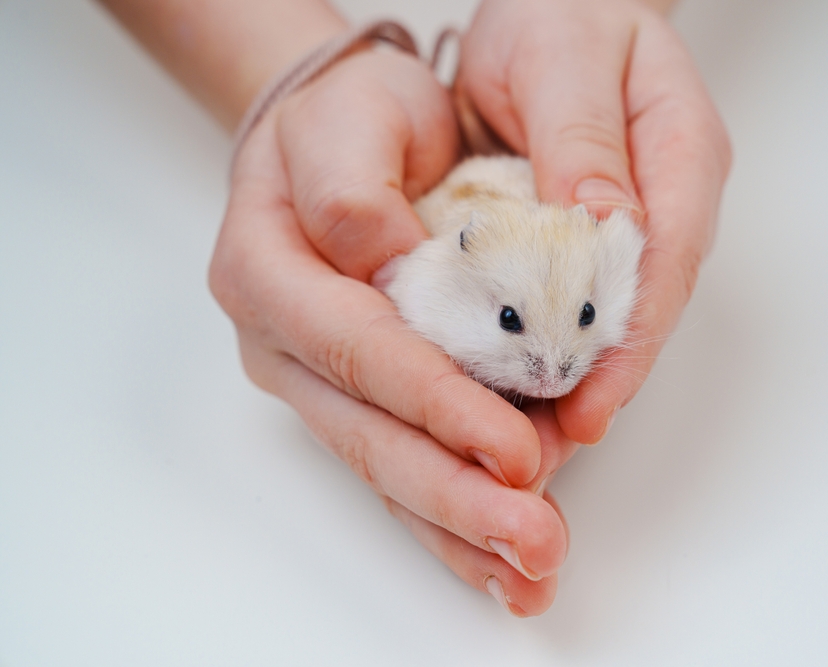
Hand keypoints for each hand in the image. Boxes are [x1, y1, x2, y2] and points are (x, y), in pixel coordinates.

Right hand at [210, 46, 570, 614]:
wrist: (341, 136)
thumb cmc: (355, 118)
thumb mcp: (352, 118)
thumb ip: (355, 191)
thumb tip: (391, 271)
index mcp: (268, 270)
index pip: (359, 350)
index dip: (438, 405)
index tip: (517, 452)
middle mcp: (283, 341)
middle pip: (369, 434)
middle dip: (456, 494)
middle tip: (534, 541)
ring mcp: (316, 381)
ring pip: (385, 468)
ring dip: (460, 527)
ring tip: (529, 575)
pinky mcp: (355, 400)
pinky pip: (397, 468)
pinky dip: (447, 523)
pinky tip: (496, 568)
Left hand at [458, 0, 731, 442]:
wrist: (547, 13)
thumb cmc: (560, 16)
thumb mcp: (565, 57)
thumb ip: (584, 137)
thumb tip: (607, 222)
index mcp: (679, 155)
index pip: (666, 263)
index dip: (630, 341)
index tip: (590, 402)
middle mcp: (663, 205)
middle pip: (642, 310)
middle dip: (599, 385)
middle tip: (549, 452)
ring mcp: (627, 230)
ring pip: (604, 320)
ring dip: (568, 383)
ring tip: (526, 448)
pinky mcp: (583, 244)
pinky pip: (565, 306)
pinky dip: (537, 351)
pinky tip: (506, 394)